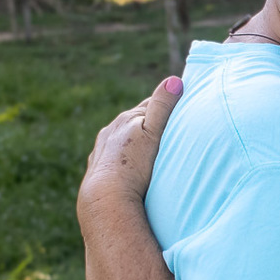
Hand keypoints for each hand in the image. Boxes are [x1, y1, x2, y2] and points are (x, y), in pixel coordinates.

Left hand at [77, 76, 182, 229]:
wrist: (106, 200)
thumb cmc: (133, 166)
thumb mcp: (152, 133)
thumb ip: (162, 107)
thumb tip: (174, 80)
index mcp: (126, 119)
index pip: (151, 105)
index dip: (167, 105)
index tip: (182, 106)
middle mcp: (111, 131)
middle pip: (135, 120)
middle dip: (150, 121)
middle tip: (170, 125)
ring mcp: (102, 149)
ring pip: (122, 138)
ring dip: (135, 139)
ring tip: (150, 147)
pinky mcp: (97, 167)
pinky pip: (113, 156)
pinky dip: (123, 156)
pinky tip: (129, 165)